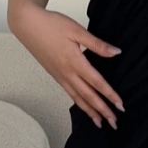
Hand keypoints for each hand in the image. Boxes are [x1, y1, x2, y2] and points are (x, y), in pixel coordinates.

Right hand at [10, 2, 124, 128]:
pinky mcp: (54, 74)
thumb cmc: (51, 24)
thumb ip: (97, 44)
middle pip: (87, 96)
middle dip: (102, 110)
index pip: (96, 83)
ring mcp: (59, 75)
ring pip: (77, 98)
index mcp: (74, 62)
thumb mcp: (76, 30)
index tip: (120, 105)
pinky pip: (69, 93)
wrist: (27, 24)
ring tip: (100, 122)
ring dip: (90, 111)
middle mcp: (67, 73)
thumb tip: (116, 52)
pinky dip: (78, 103)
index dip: (109, 95)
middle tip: (114, 123)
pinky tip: (83, 106)